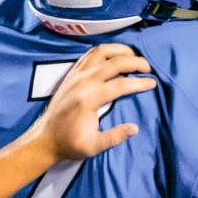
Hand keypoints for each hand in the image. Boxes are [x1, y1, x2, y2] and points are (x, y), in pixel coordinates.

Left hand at [23, 43, 156, 162]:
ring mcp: (76, 74)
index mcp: (89, 99)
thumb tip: (135, 128)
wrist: (44, 138)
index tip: (153, 83)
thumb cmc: (69, 143)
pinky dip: (106, 50)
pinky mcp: (72, 73)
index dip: (139, 83)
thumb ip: (114, 137)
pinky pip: (91, 54)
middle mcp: (83, 82)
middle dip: (135, 62)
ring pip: (102, 52)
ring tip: (134, 56)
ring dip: (121, 50)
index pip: (121, 84)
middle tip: (148, 68)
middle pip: (115, 63)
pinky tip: (115, 55)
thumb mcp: (92, 147)